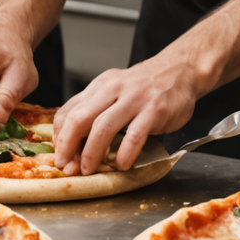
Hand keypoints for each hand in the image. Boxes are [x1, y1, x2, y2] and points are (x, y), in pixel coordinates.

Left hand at [51, 56, 201, 174]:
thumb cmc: (144, 87)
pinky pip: (134, 135)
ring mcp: (134, 99)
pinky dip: (125, 153)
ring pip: (103, 127)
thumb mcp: (114, 90)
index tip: (60, 156)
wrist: (179, 71)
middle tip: (67, 166)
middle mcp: (113, 89)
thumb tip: (72, 141)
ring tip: (89, 169)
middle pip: (80, 119)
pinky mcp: (154, 110)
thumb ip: (96, 110)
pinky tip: (122, 165)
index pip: (69, 111)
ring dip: (92, 152)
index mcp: (100, 86)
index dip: (60, 137)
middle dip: (69, 146)